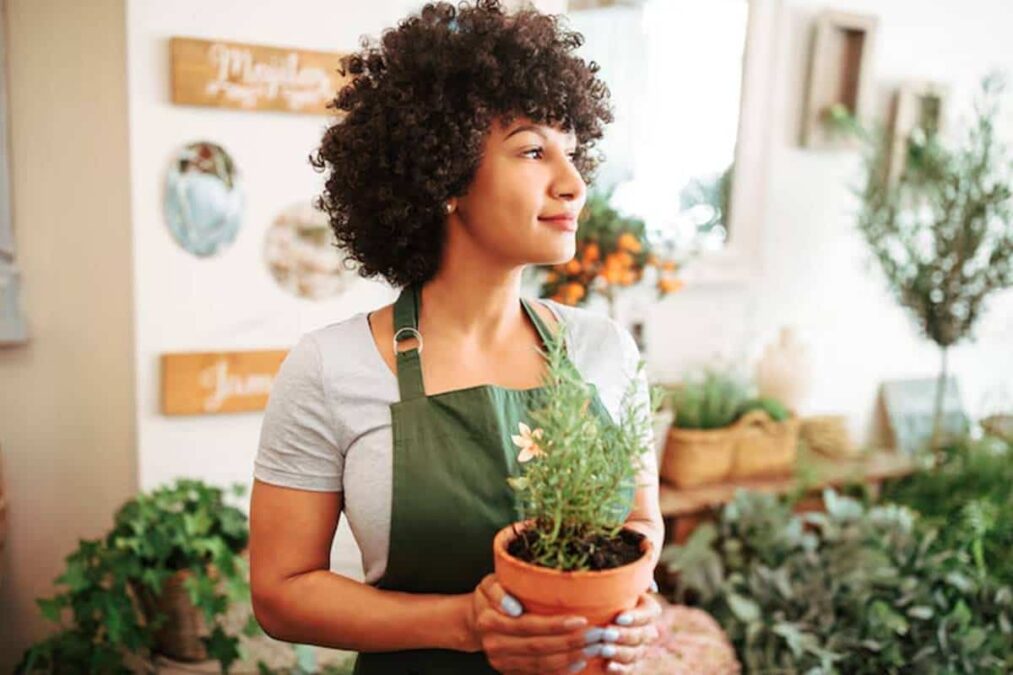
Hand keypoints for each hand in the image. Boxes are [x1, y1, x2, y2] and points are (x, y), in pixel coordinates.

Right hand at [466, 574, 606, 673]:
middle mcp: (495, 645)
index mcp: (490, 622)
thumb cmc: (490, 596)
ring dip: (571, 658)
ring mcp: (503, 662)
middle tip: (598, 634)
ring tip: (595, 648)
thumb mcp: (490, 584)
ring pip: (542, 664)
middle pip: (539, 647)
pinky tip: (580, 662)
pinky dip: (561, 670)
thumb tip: (514, 608)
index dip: (556, 625)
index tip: (582, 619)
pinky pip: (539, 674)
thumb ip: (499, 592)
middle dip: (572, 643)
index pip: (529, 625)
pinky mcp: (510, 672)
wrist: (475, 621)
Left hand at [596, 590, 662, 672]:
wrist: (588, 620)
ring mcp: (638, 648)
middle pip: (643, 635)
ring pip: (637, 653)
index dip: (637, 617)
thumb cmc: (600, 595)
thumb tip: (651, 586)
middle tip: (606, 633)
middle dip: (625, 635)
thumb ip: (630, 578)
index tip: (619, 617)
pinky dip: (619, 668)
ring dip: (620, 652)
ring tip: (603, 649)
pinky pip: (629, 669)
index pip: (650, 613)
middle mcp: (646, 629)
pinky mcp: (628, 663)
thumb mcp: (611, 583)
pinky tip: (607, 665)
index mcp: (646, 608)